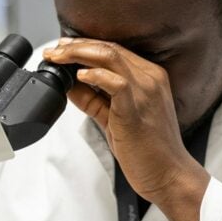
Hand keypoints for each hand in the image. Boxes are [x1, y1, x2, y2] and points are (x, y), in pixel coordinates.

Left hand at [43, 38, 209, 220]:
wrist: (169, 175)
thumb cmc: (147, 150)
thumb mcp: (114, 118)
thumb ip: (93, 100)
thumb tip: (69, 85)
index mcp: (149, 77)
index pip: (113, 50)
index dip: (84, 45)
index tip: (61, 49)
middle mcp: (150, 78)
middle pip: (108, 48)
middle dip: (75, 46)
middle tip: (52, 51)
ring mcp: (146, 91)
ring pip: (110, 57)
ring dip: (78, 55)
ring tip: (58, 59)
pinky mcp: (136, 109)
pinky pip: (115, 82)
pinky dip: (95, 76)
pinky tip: (79, 77)